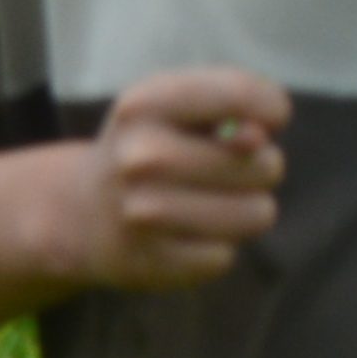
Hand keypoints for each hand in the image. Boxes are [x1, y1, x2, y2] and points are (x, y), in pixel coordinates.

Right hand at [50, 65, 291, 294]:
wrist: (83, 213)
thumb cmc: (155, 148)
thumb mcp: (180, 108)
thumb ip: (232, 103)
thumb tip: (258, 137)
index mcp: (145, 104)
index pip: (240, 94)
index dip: (273, 108)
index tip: (267, 121)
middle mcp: (139, 157)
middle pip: (266, 165)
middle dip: (263, 169)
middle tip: (224, 171)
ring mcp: (141, 213)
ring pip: (257, 214)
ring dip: (246, 211)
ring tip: (210, 203)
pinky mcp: (149, 263)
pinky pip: (225, 256)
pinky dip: (214, 248)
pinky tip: (183, 235)